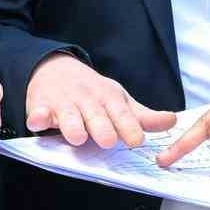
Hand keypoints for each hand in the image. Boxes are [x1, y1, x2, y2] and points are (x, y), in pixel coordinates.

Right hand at [25, 54, 175, 147]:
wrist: (55, 68)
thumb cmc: (92, 92)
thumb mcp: (118, 100)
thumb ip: (142, 116)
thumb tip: (172, 122)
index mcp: (108, 99)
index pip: (121, 114)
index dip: (129, 127)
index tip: (137, 140)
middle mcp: (87, 100)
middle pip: (95, 115)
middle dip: (101, 127)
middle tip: (108, 140)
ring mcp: (63, 103)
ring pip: (68, 116)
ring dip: (72, 125)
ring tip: (77, 137)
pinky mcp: (41, 106)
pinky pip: (38, 112)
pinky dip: (37, 117)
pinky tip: (38, 121)